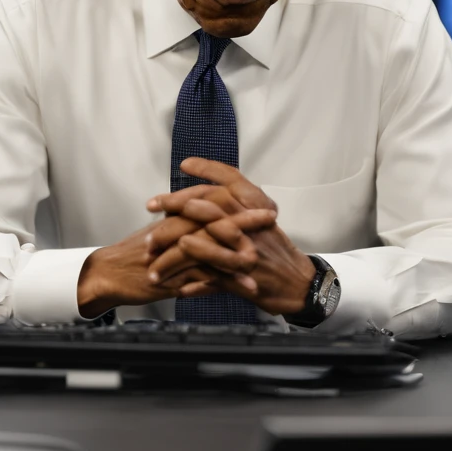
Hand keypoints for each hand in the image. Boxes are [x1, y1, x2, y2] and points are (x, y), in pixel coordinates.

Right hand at [76, 207, 275, 319]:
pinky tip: (239, 287)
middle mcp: (175, 232)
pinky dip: (222, 283)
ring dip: (237, 256)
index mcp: (174, 219)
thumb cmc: (133, 256)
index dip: (234, 201)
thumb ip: (182, 226)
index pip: (209, 204)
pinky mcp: (171, 277)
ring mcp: (173, 255)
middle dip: (244, 221)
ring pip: (210, 250)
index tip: (257, 200)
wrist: (107, 273)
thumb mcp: (160, 233)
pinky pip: (200, 278)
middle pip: (214, 221)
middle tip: (269, 220)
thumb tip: (202, 220)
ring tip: (259, 262)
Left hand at [146, 159, 315, 316]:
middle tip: (152, 204)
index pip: (232, 180)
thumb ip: (236, 208)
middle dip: (176, 204)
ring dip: (176, 245)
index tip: (185, 165)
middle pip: (210, 205)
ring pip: (206, 242)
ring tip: (154, 245)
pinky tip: (177, 285)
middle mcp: (251, 225)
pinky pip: (213, 277)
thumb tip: (203, 198)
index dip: (208, 170)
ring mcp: (247, 251)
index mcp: (256, 209)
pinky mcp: (244, 278)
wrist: (299, 283)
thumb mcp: (260, 221)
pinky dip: (194, 282)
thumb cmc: (276, 252)